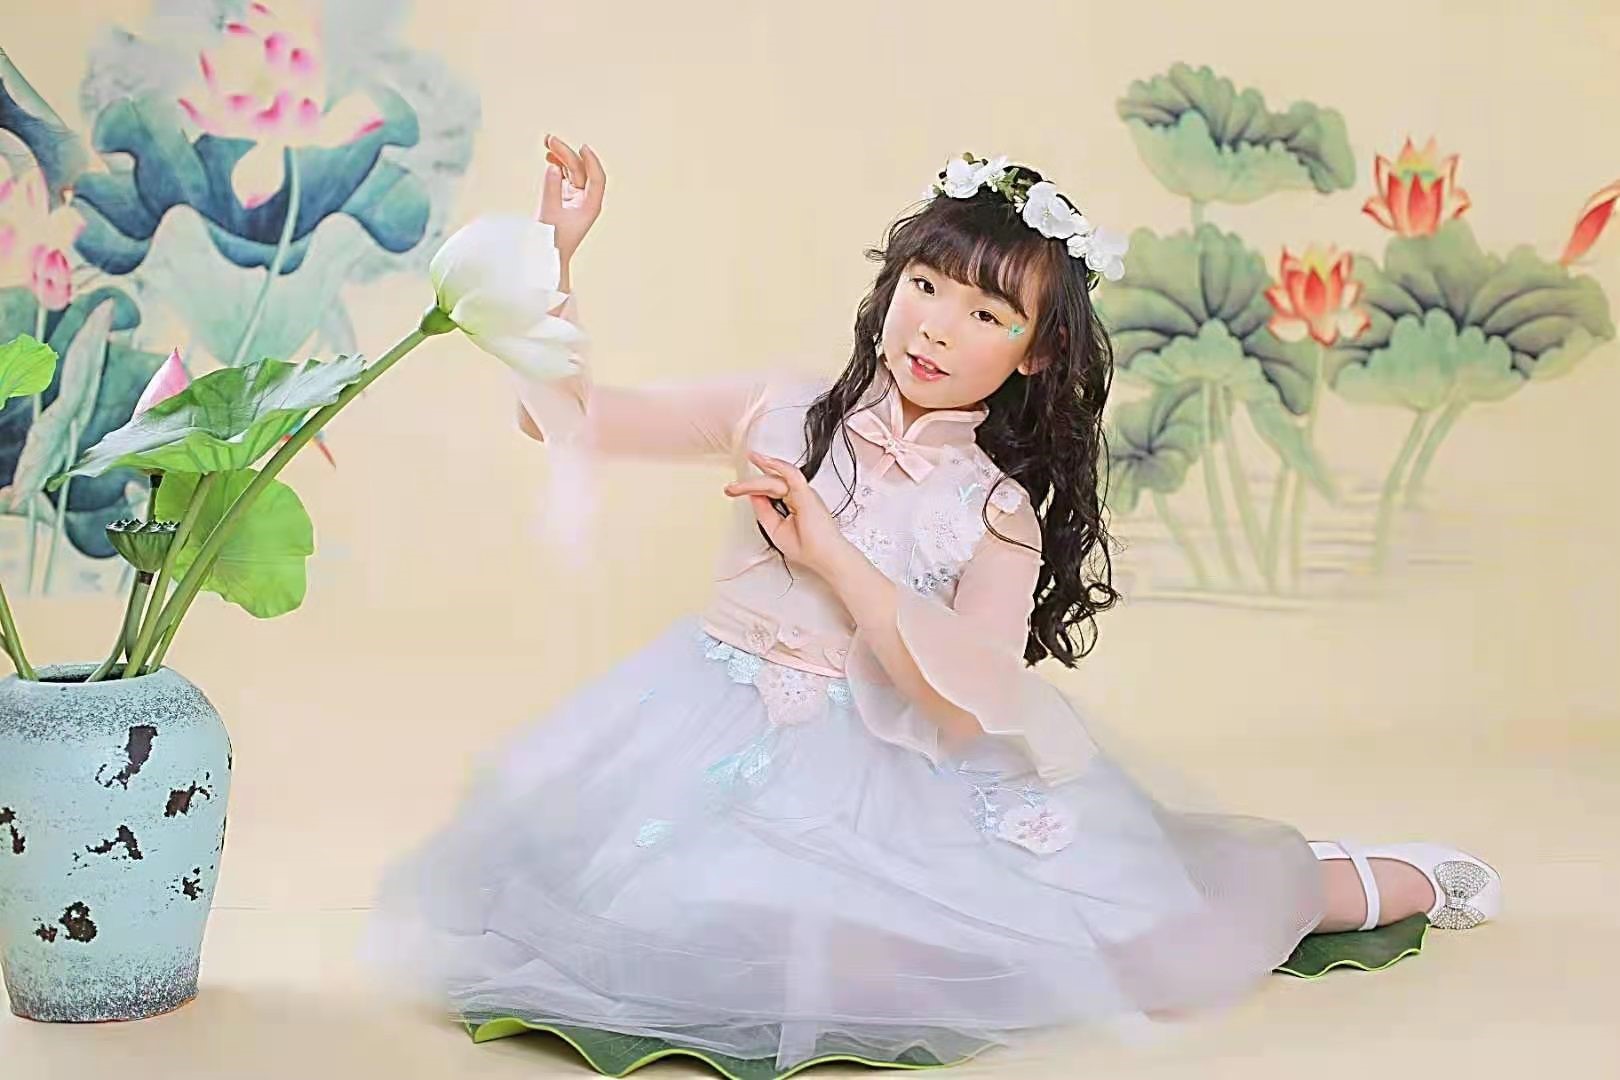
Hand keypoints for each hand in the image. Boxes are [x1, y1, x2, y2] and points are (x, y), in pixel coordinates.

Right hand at [537, 135, 605, 264]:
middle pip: (581, 171)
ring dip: (561, 157)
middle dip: (567, 154)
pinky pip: (565, 177)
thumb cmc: (551, 240)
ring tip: (547, 142)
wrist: (546, 257)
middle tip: (550, 139)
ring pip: (572, 172)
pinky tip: (549, 157)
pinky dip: (558, 166)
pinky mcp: (566, 199)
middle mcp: (586, 200)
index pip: (597, 179)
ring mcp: (576, 199)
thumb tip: (554, 167)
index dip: (591, 161)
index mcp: (591, 206)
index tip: (582, 147)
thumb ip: (551, 188)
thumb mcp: (549, 213)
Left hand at [724, 452, 853, 576]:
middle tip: (730, 489)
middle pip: (769, 483)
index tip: (732, 490)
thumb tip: (752, 495)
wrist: (825, 557)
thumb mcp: (776, 529)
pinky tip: (765, 461)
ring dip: (755, 480)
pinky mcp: (806, 494)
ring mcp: (802, 493)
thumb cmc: (808, 547)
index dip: (750, 488)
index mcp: (793, 502)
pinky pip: (791, 474)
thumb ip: (764, 511)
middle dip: (748, 485)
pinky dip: (777, 466)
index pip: (768, 489)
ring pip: (774, 480)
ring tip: (738, 483)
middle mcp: (798, 495)